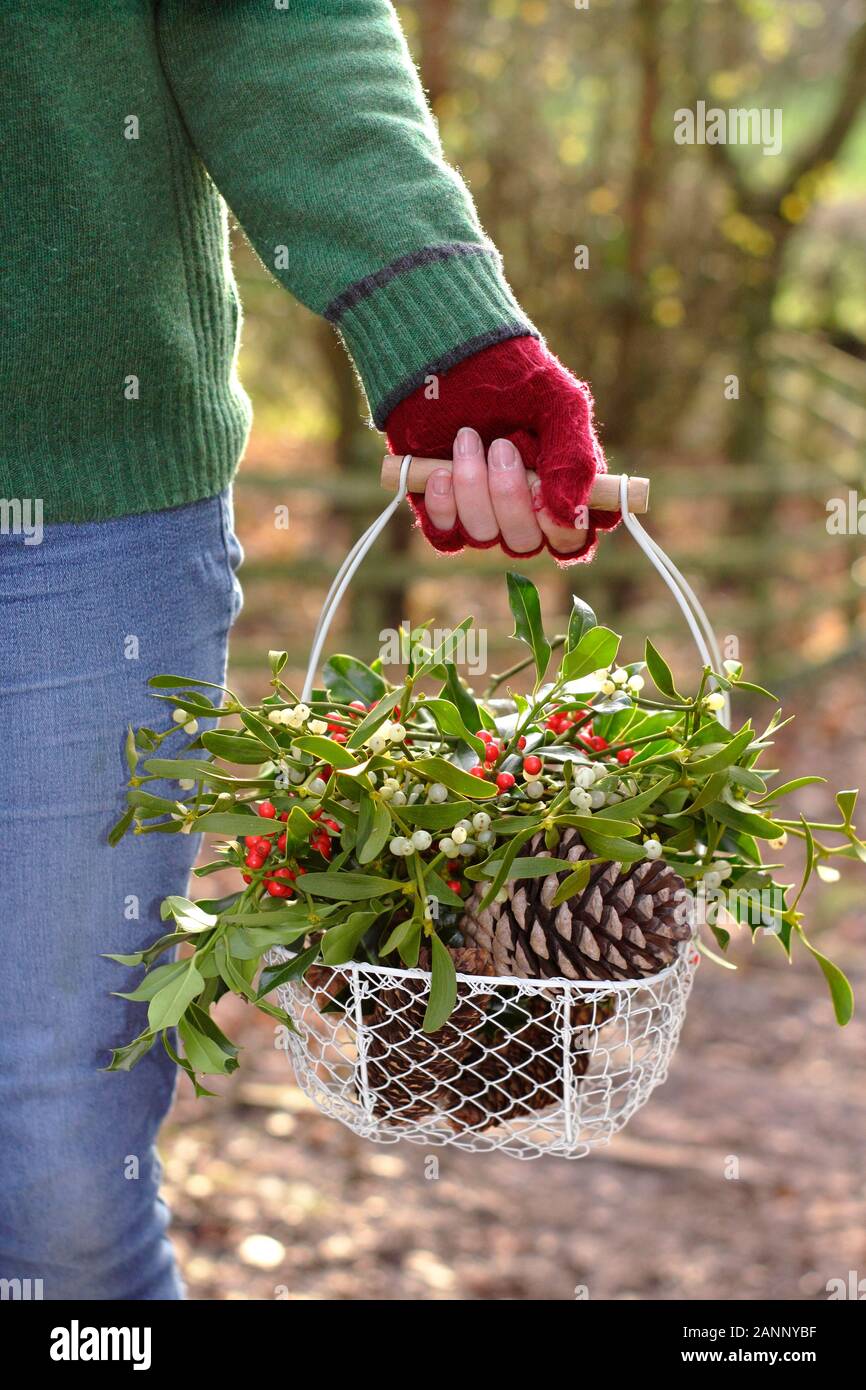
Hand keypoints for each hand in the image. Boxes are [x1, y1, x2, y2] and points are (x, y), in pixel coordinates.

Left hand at [384, 335, 617, 565]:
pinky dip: (443, 504)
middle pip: (524, 542)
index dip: (561, 529)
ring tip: (466, 437)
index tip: (546, 491)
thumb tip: (570, 514)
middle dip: (509, 496)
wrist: (452, 356)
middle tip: (501, 444)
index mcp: (565, 490)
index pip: (573, 540)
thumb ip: (575, 459)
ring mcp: (483, 514)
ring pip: (483, 535)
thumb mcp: (560, 405)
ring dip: (473, 486)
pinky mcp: (444, 510)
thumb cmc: (516, 377)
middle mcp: (526, 511)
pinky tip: (440, 469)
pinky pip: (445, 535)